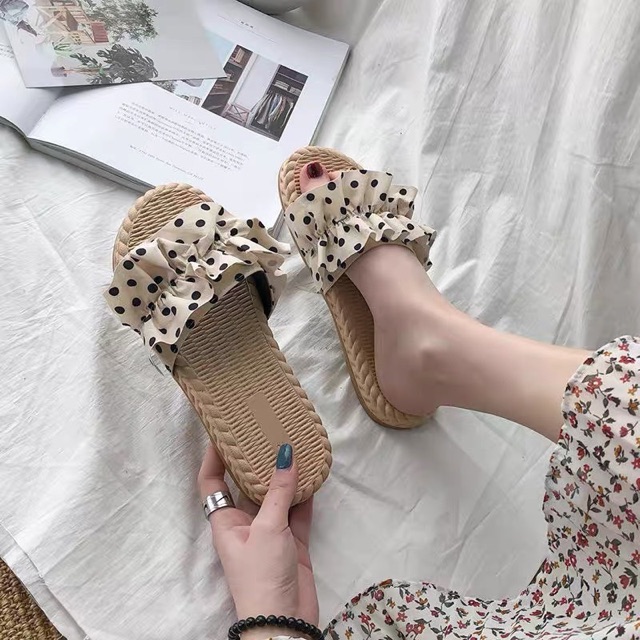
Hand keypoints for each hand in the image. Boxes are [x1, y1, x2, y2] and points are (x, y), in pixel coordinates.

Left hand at [198, 444, 318, 638]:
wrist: (283, 622)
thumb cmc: (261, 574)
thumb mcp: (267, 528)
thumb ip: (279, 491)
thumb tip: (285, 452)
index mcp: (225, 521)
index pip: (213, 482)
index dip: (213, 457)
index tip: (223, 432)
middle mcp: (245, 522)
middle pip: (247, 484)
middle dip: (256, 460)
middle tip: (267, 430)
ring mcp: (270, 531)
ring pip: (276, 495)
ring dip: (285, 474)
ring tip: (294, 444)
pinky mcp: (292, 540)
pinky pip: (297, 510)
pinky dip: (305, 494)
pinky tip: (313, 473)